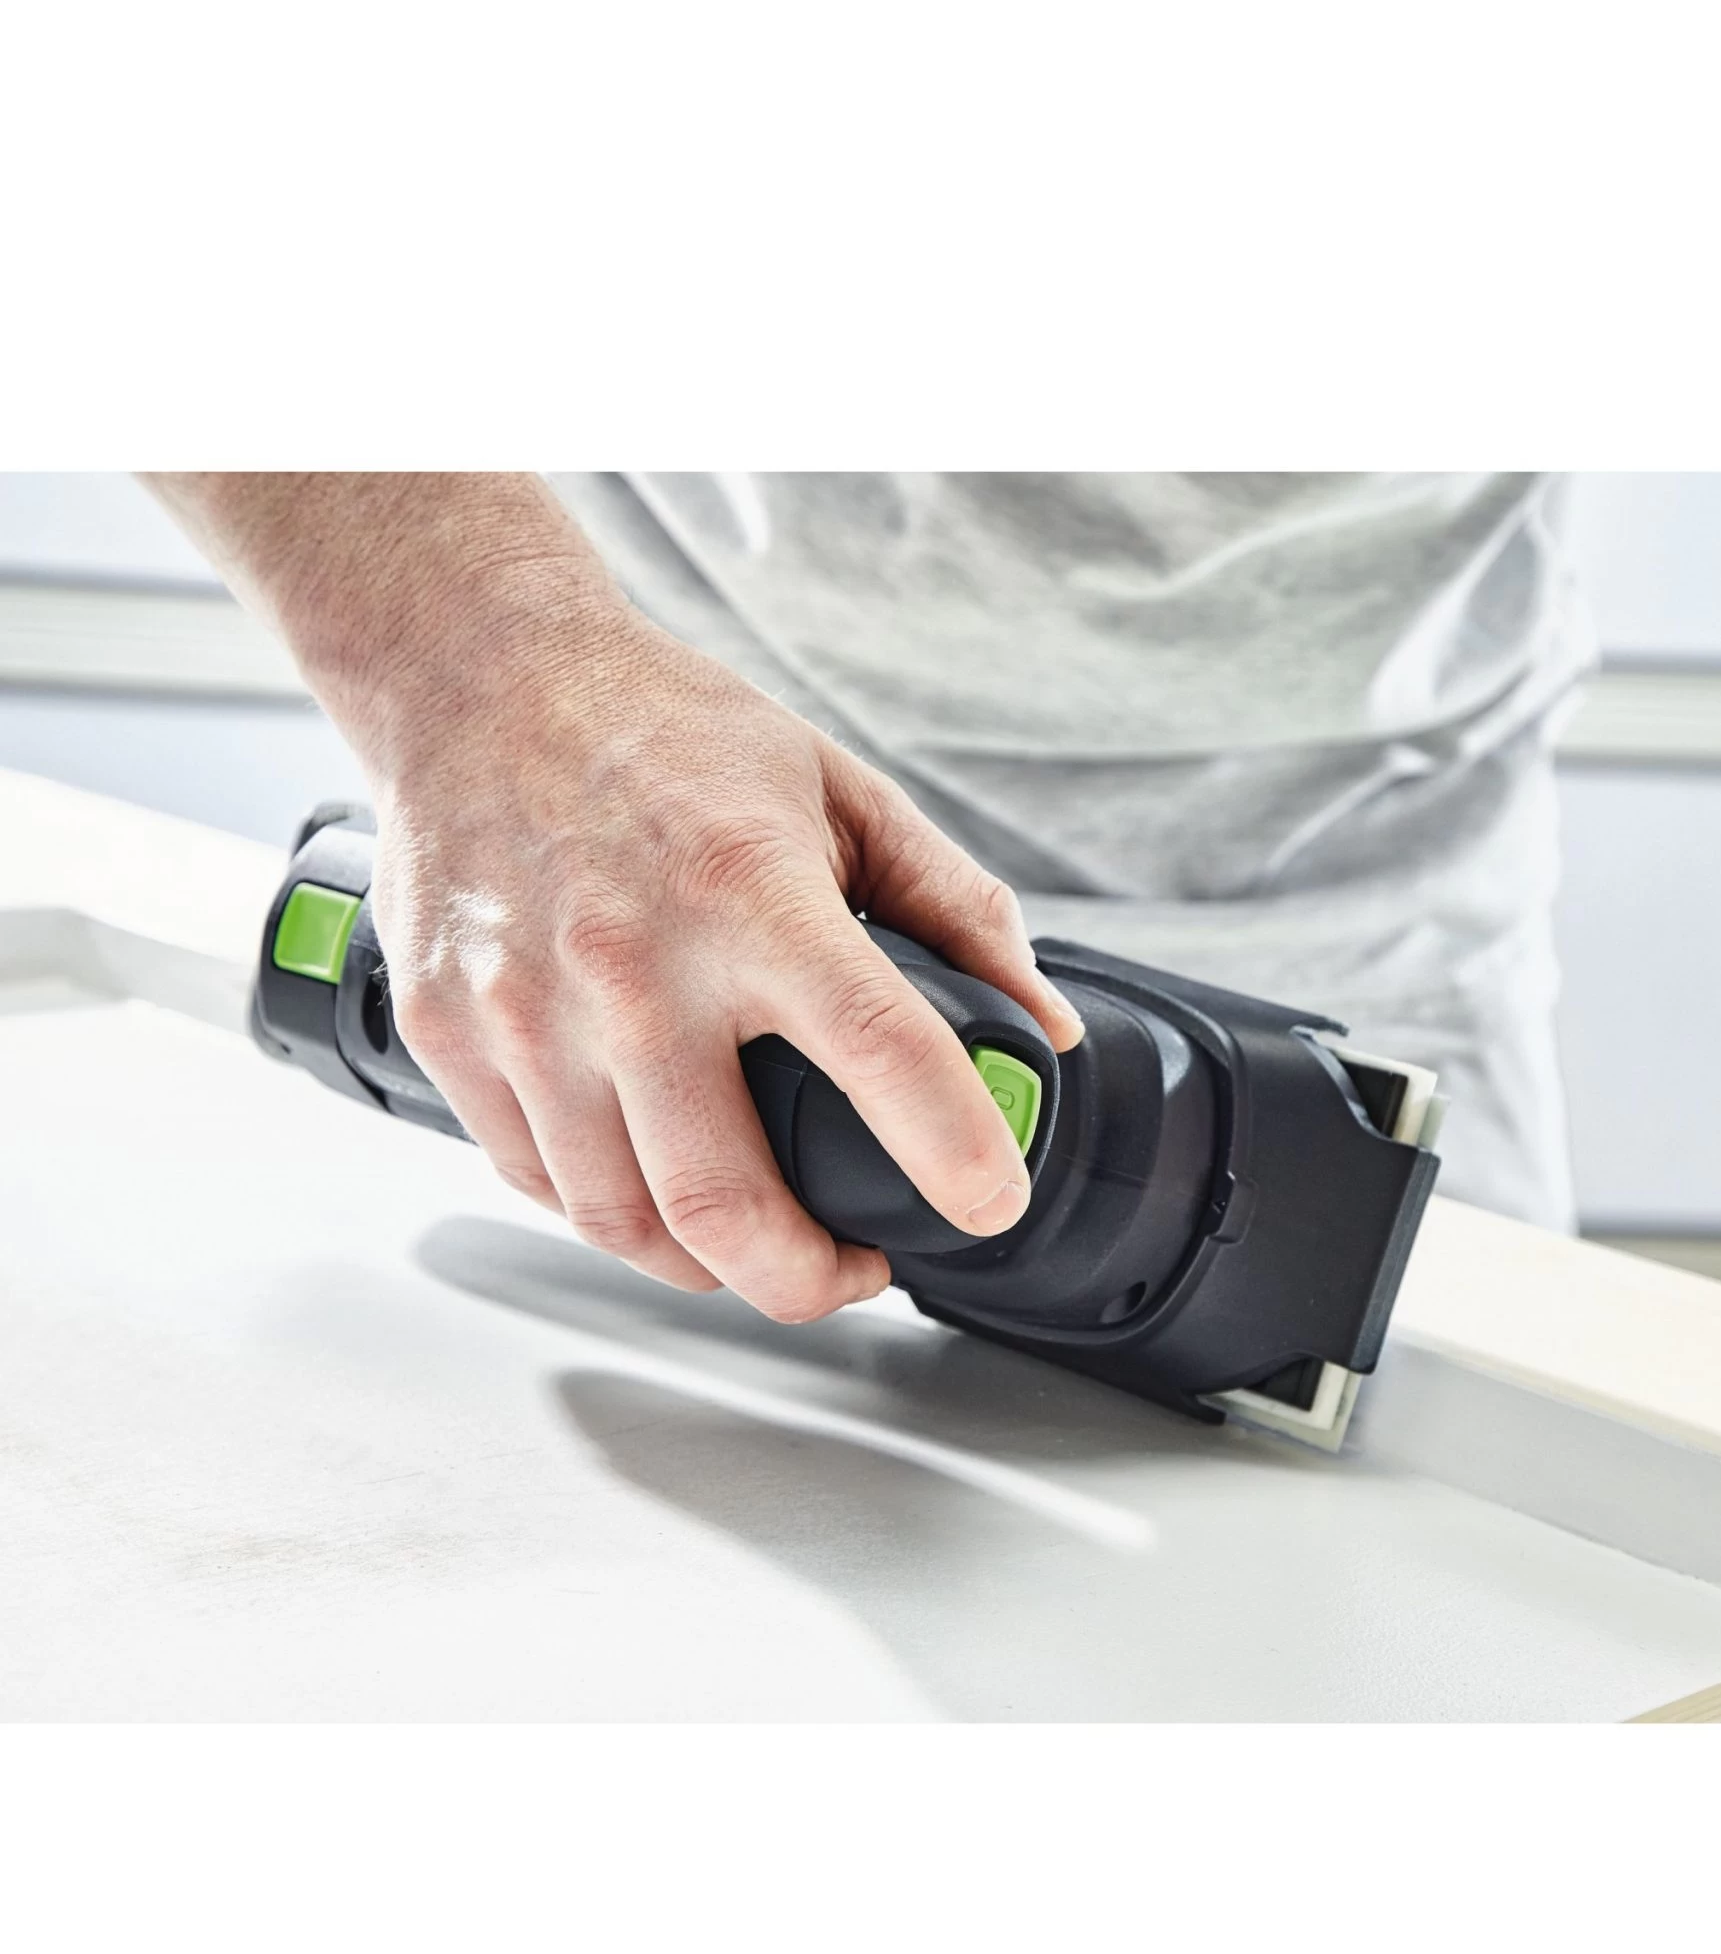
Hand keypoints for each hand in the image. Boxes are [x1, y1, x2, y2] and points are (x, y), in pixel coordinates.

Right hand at [366, 608, 1082, 1318]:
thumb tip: (1039, 1026)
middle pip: (725, 1206)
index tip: (988, 1202)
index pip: (879, 1051)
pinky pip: (536, 1181)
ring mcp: (523, 1009)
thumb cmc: (662, 731)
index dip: (954, 1151)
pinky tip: (654, 1182)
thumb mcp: (840, 791)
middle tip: (854, 1272)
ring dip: (708, 1267)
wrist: (477, 672)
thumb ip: (955, 909)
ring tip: (759, 1241)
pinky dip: (608, 1212)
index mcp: (749, 894)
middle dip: (811, 1281)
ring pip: (621, 1224)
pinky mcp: (448, 1033)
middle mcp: (628, 965)